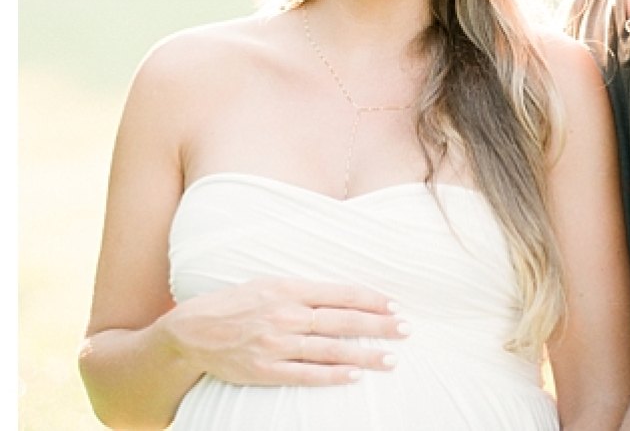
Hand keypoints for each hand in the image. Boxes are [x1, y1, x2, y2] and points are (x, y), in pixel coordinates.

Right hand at [162, 278, 407, 385]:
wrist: (191, 332)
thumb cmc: (235, 304)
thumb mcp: (268, 284)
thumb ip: (304, 290)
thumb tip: (343, 294)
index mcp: (289, 289)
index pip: (341, 294)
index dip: (371, 300)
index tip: (395, 306)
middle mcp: (286, 315)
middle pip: (343, 321)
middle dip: (379, 325)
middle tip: (406, 329)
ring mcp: (277, 344)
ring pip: (330, 350)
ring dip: (364, 355)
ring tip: (391, 359)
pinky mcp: (266, 370)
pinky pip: (306, 375)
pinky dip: (332, 376)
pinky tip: (354, 377)